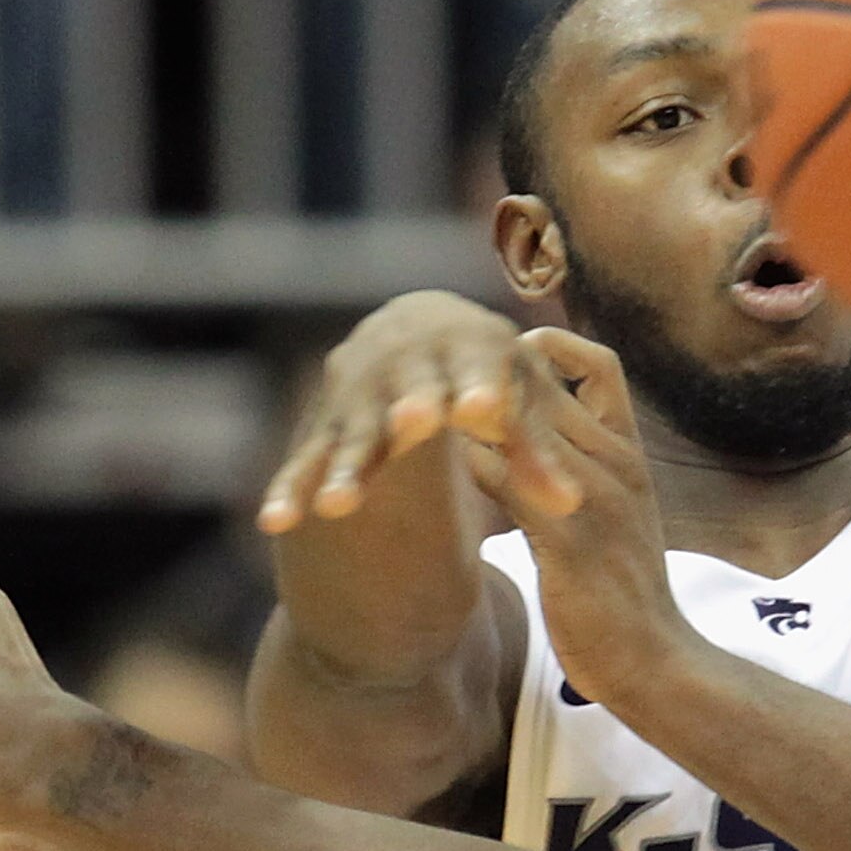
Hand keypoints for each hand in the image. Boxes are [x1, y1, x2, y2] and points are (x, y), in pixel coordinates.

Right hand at [260, 292, 582, 532]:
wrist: (419, 327)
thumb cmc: (485, 371)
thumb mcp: (515, 401)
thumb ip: (538, 456)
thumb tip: (574, 506)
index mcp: (464, 344)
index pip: (475, 364)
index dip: (478, 385)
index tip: (484, 408)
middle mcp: (404, 358)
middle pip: (406, 388)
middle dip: (408, 407)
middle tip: (412, 422)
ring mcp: (359, 392)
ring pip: (352, 431)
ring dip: (347, 466)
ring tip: (340, 507)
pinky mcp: (326, 425)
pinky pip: (306, 459)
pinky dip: (291, 489)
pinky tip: (276, 522)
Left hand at [466, 328, 700, 711]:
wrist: (656, 661)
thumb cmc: (623, 593)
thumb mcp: (614, 517)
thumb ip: (581, 473)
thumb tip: (523, 439)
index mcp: (630, 456)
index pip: (600, 366)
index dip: (550, 348)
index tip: (505, 361)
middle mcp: (616, 465)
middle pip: (547, 382)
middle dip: (488, 372)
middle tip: (439, 379)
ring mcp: (594, 500)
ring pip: (523, 420)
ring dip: (470, 411)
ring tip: (428, 413)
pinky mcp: (567, 542)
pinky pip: (509, 482)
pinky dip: (472, 465)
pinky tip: (441, 469)